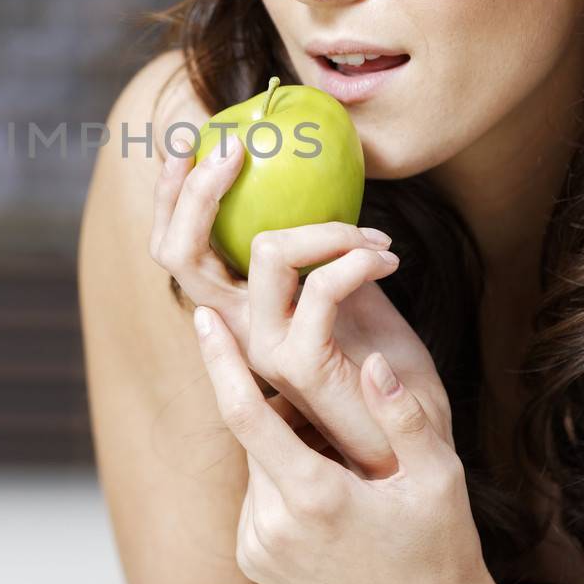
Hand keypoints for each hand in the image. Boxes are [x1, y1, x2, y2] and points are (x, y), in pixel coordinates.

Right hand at [150, 133, 450, 477]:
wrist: (413, 445)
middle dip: (198, 190)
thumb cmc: (383, 370)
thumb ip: (319, 254)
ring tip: (371, 235)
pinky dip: (357, 256)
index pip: (176, 250)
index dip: (171, 195)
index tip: (192, 138)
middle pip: (179, 253)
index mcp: (238, 313)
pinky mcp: (306, 365)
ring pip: (264, 251)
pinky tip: (387, 259)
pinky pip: (321, 285)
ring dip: (326, 224)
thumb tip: (318, 183)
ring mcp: (266, 350)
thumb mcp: (348, 296)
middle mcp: (237, 332)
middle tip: (237, 147)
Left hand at [192, 302, 500, 583]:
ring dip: (287, 451)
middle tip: (342, 427)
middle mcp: (273, 526)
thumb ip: (403, 415)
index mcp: (314, 497)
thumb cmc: (442, 552)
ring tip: (348, 475)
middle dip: (288, 414)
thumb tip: (372, 360)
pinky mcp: (254, 564)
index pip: (245, 413)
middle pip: (257, 435)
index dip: (219, 360)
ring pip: (257, 465)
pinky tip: (332, 501)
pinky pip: (258, 498)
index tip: (201, 317)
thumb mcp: (438, 478)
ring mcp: (258, 549)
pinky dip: (283, 482)